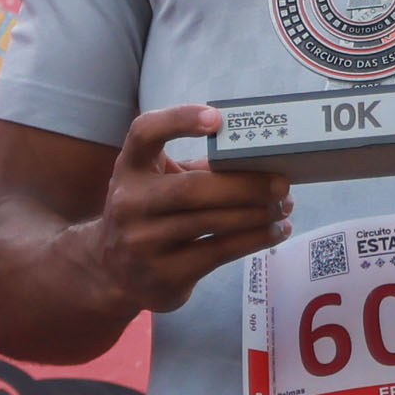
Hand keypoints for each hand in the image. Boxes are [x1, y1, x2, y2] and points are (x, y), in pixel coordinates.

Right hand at [89, 107, 295, 313]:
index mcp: (129, 168)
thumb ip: (195, 170)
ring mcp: (143, 242)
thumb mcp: (156, 183)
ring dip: (257, 214)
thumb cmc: (148, 214)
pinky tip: (273, 232)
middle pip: (192, 188)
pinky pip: (219, 252)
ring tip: (284, 208)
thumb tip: (259, 165)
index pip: (145, 133)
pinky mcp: (163, 274)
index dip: (180, 120)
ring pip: (212, 223)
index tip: (217, 119)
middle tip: (282, 184)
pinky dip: (254, 240)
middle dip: (245, 185)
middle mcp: (129, 203)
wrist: (111, 271)